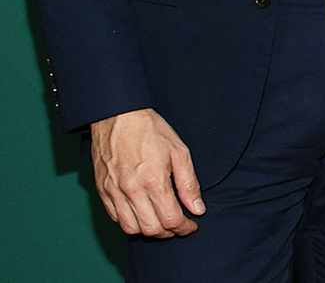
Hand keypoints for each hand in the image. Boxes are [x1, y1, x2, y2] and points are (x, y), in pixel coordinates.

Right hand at [90, 108, 203, 236]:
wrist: (117, 116)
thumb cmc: (150, 130)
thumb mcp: (179, 152)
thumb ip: (189, 184)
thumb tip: (197, 209)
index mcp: (153, 181)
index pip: (170, 219)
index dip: (184, 227)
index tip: (191, 225)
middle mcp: (131, 191)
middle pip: (151, 229)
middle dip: (168, 232)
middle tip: (178, 225)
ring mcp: (114, 192)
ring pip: (130, 228)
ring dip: (148, 230)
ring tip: (160, 221)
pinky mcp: (102, 191)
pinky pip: (115, 218)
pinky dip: (130, 222)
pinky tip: (142, 213)